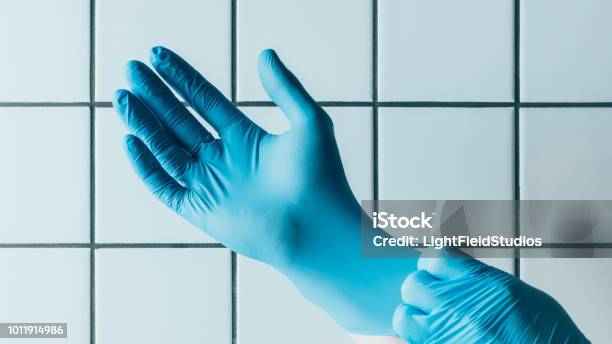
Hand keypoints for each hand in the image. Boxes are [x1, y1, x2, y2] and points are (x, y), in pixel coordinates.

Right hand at [114, 46, 416, 334]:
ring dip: (144, 123)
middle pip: (180, 121)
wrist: (318, 229)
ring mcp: (211, 185)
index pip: (205, 100)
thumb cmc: (322, 178)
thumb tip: (265, 52)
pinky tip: (131, 140)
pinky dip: (146, 165)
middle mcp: (224, 160)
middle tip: (131, 68)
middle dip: (155, 96)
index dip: (181, 77)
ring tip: (123, 95)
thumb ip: (285, 88)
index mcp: (246, 138)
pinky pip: (165, 186)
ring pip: (167, 149)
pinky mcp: (201, 211)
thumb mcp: (308, 122)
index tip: (158, 54)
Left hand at [393, 247, 588, 342]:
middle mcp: (458, 305)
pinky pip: (410, 343)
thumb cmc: (547, 335)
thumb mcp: (517, 294)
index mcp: (479, 283)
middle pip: (414, 285)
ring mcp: (446, 332)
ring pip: (403, 316)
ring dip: (412, 318)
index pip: (435, 258)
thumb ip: (480, 281)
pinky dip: (414, 341)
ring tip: (429, 324)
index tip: (434, 271)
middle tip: (432, 300)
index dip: (432, 265)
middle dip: (421, 291)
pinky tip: (429, 338)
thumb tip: (458, 275)